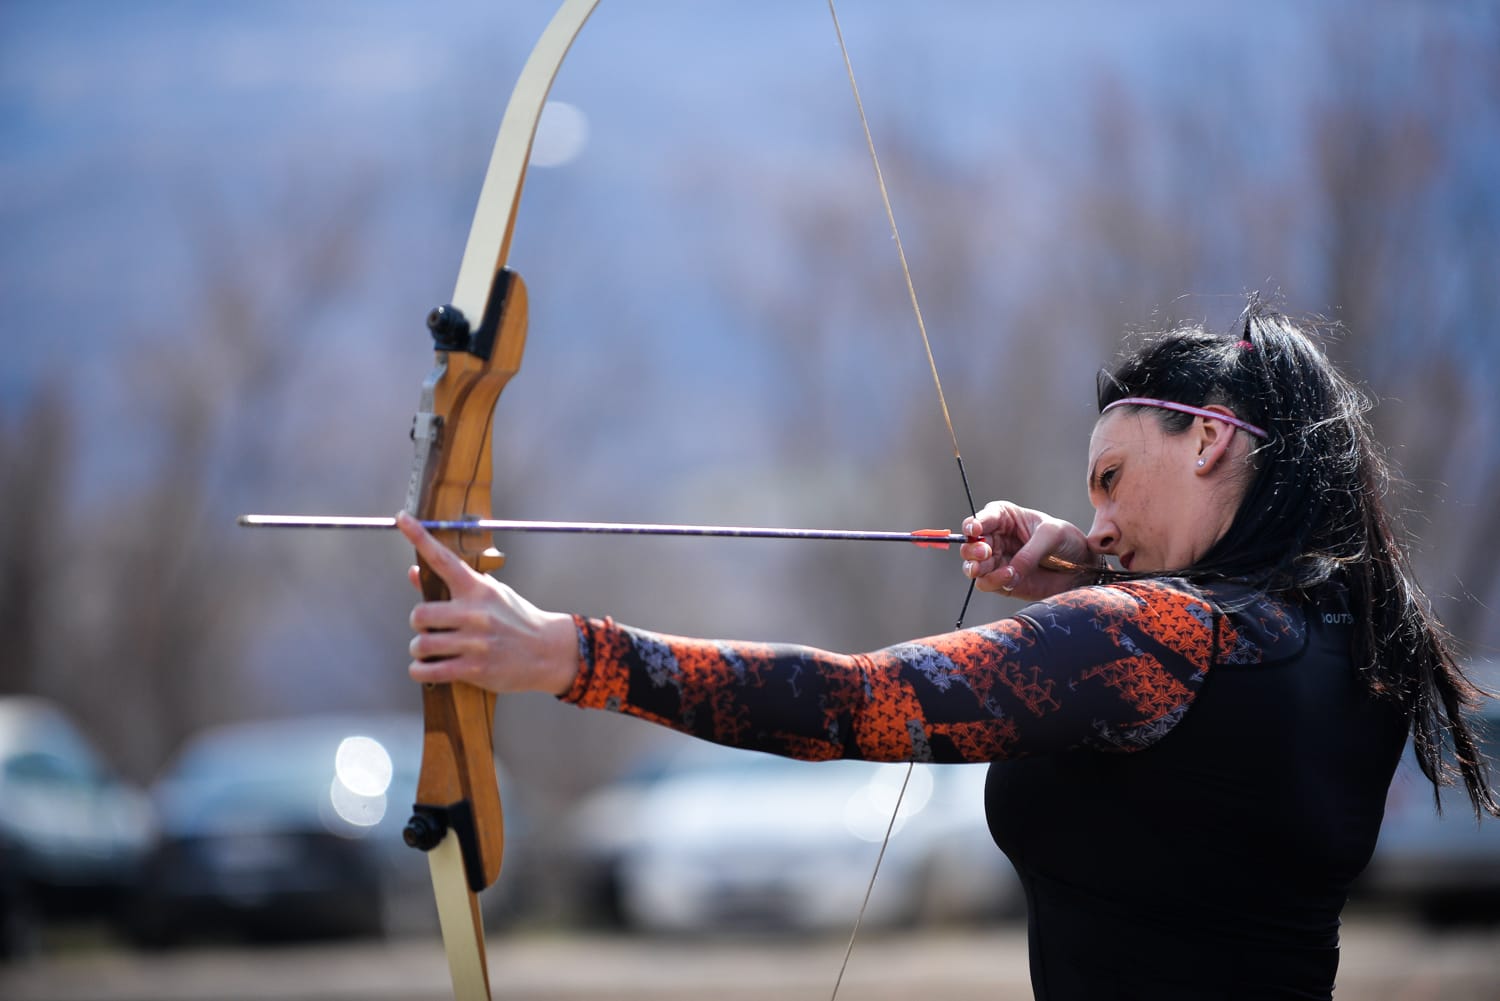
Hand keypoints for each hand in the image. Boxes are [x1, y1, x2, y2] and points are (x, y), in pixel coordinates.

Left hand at [397, 512, 579, 695]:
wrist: (548, 651)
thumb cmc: (517, 620)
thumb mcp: (491, 595)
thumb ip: (452, 585)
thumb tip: (414, 573)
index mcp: (478, 589)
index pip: (443, 558)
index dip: (419, 537)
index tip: (402, 519)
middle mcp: (474, 613)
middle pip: (419, 614)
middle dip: (420, 624)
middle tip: (431, 629)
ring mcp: (474, 642)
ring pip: (422, 644)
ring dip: (420, 650)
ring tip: (432, 651)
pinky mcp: (474, 668)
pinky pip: (430, 670)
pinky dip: (421, 670)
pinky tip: (426, 668)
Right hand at [960, 500, 1096, 601]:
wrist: (1081, 567)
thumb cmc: (1066, 541)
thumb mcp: (1052, 536)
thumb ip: (1029, 552)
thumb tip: (1010, 571)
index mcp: (1004, 517)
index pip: (981, 519)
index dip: (974, 524)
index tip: (975, 530)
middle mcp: (995, 538)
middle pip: (969, 545)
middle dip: (972, 550)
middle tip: (985, 553)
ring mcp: (997, 561)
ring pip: (973, 566)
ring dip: (978, 569)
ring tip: (1004, 569)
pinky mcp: (1001, 581)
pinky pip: (986, 583)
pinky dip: (994, 582)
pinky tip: (1011, 577)